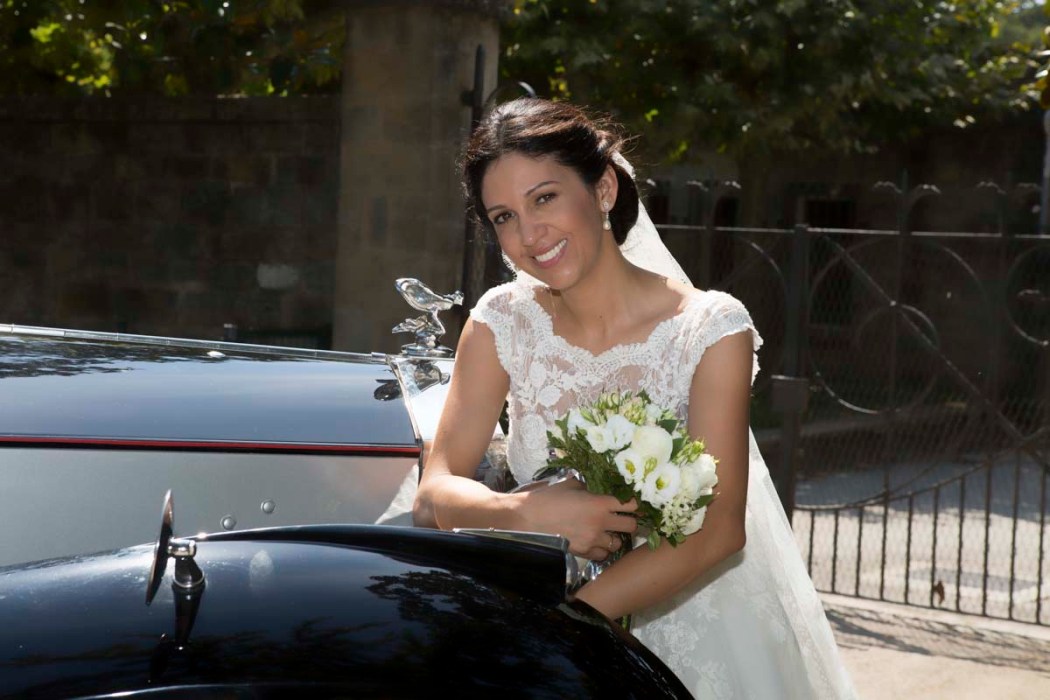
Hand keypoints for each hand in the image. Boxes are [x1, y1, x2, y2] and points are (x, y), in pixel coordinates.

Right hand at [516, 478, 637, 558]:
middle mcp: (601, 523)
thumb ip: (590, 488)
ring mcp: (592, 540)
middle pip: (631, 526)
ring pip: (618, 543)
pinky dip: (602, 549)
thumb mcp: (571, 485)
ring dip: (615, 537)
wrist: (527, 519)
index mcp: (600, 503)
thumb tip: (598, 491)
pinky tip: (595, 542)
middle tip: (622, 517)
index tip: (632, 502)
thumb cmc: (547, 497)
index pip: (632, 505)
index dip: (635, 503)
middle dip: (629, 521)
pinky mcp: (583, 553)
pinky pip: (602, 555)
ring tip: (606, 531)